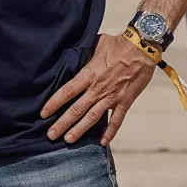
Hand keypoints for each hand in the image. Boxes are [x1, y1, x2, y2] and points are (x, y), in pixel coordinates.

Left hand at [41, 32, 155, 146]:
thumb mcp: (97, 44)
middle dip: (62, 123)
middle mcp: (98, 89)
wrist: (142, 48)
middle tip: (51, 135)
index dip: (54, 103)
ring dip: (80, 130)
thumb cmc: (119, 44)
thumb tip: (76, 53)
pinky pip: (117, 120)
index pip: (67, 91)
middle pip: (76, 109)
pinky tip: (103, 142)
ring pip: (92, 117)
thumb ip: (86, 53)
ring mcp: (112, 97)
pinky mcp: (125, 101)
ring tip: (69, 140)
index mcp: (89, 75)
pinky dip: (110, 132)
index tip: (43, 113)